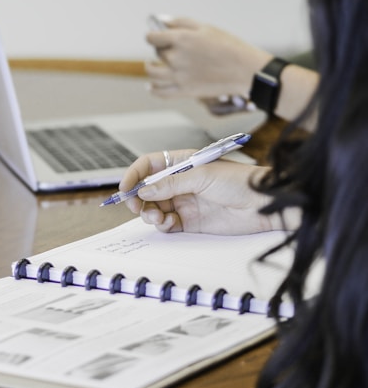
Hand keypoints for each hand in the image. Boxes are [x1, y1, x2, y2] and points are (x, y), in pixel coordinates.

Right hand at [119, 150, 279, 234]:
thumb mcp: (201, 176)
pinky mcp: (189, 221)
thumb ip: (170, 184)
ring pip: (154, 208)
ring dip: (149, 213)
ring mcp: (183, 202)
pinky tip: (167, 223)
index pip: (149, 166)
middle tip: (136, 206)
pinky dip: (161, 224)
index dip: (134, 175)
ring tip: (156, 217)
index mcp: (181, 163)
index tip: (124, 188)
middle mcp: (179, 182)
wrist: (263, 205)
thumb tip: (144, 191)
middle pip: (147, 189)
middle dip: (138, 198)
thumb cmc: (239, 181)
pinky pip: (166, 223)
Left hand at [145, 17, 272, 97]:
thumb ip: (180, 23)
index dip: (153, 35)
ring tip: (152, 65)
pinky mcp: (184, 91)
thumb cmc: (228, 45)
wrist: (244, 70)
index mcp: (180, 39)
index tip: (155, 36)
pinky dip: (153, 89)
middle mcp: (176, 58)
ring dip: (150, 68)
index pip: (152, 37)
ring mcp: (178, 76)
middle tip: (170, 49)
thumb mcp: (205, 28)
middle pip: (157, 53)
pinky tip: (151, 85)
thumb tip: (160, 21)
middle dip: (161, 49)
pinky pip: (160, 92)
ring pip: (152, 73)